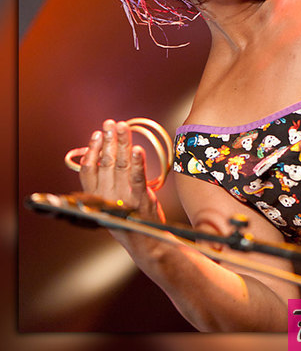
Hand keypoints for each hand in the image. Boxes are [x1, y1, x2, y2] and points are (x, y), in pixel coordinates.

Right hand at [79, 119, 165, 248]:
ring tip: (123, 127)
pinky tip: (137, 149)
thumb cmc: (127, 218)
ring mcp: (123, 199)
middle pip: (105, 162)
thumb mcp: (109, 202)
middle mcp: (106, 198)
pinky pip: (138, 178)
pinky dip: (137, 163)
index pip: (88, 169)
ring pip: (121, 165)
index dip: (92, 150)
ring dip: (122, 143)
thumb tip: (101, 154)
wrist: (146, 243)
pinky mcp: (141, 200)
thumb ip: (104, 181)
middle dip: (109, 140)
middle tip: (111, 123)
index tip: (97, 134)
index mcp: (95, 198)